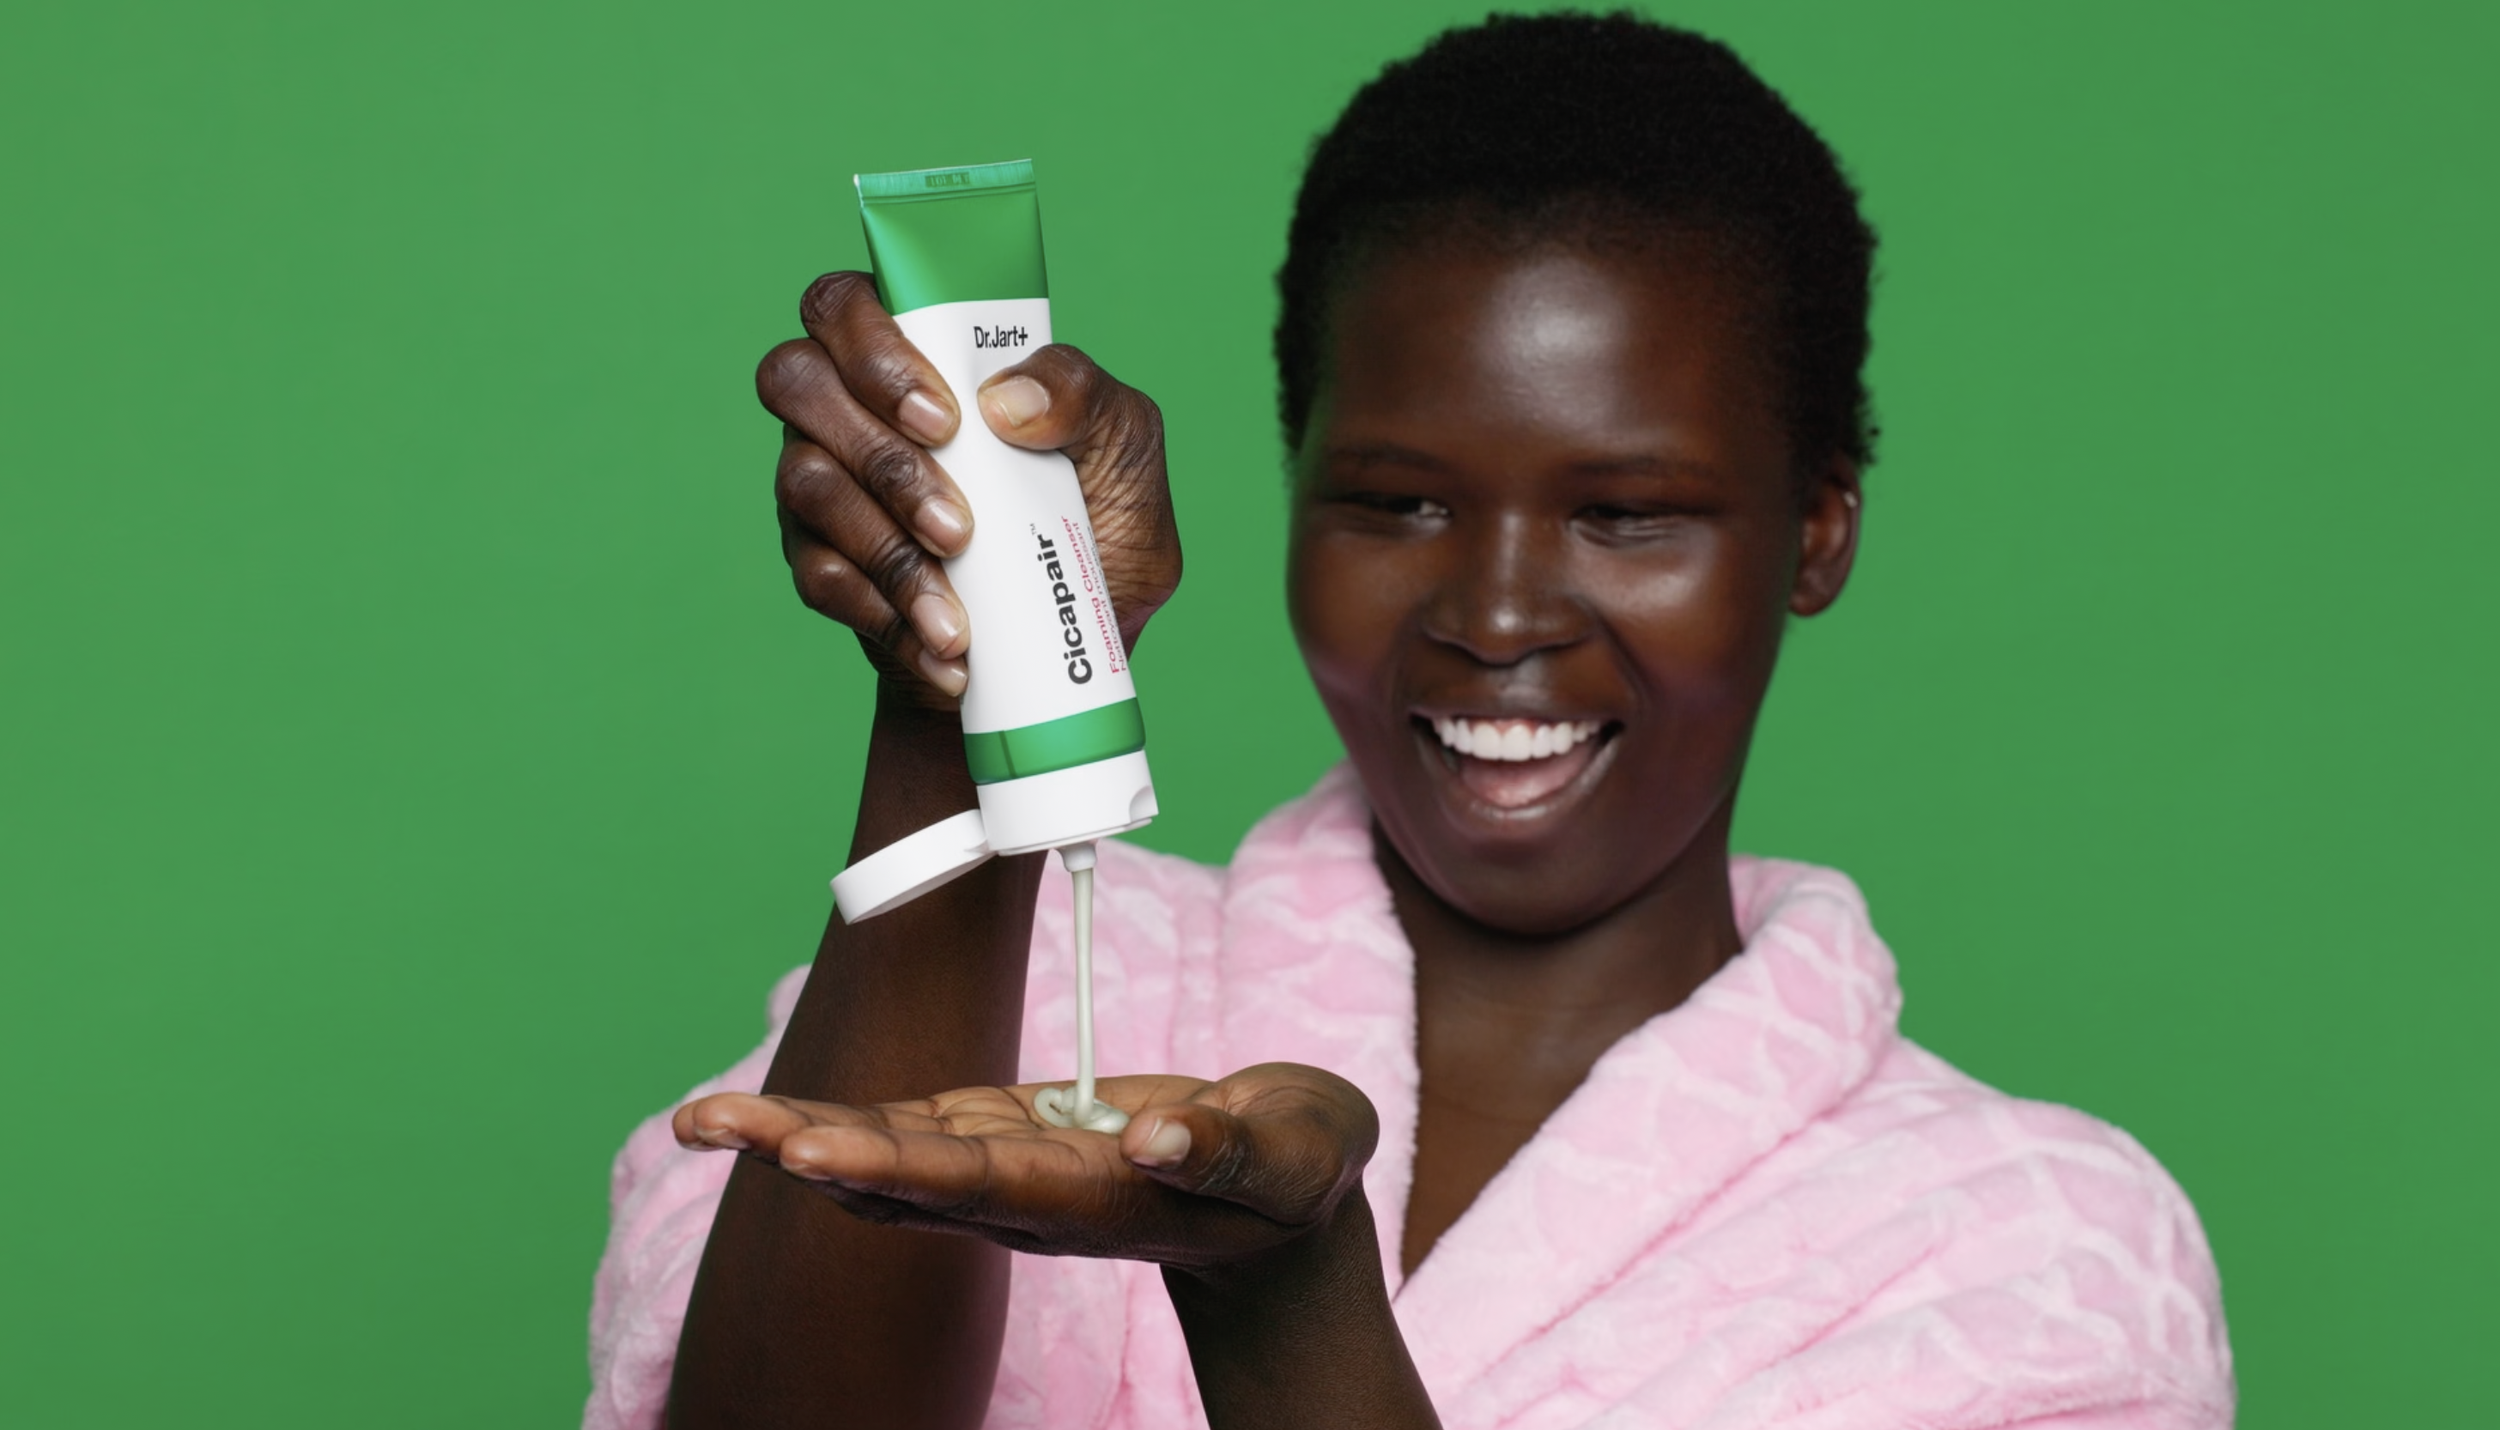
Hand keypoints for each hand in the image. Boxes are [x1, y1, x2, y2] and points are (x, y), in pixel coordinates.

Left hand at [673, 1064, 1374, 1268]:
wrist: (1280, 1213)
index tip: (806, 1150)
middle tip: (703, 1124)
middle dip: (802, 1146)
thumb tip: (1156, 1135)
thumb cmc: (1293, 1175)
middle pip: (902, 1174)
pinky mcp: (1011, 1142)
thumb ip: (1227, 1150)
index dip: (892, 1161)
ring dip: (795, 1136)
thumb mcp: (1291, 1153)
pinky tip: (773, 1119)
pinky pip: (915, 1132)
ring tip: (698, 1122)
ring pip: (890, 1154)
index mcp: (1094, 1198)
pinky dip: (845, 1120)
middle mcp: (1032, 1198)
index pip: (978, 1181)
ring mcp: (1012, 1174)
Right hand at [757, 273, 1181, 708]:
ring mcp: (825, 480)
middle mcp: (852, 403)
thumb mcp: (1125, 448)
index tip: (943, 419)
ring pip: (807, 484)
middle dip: (878, 456)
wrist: (1062, 645)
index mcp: (920, 347)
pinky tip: (942, 645)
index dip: (872, 349)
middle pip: (795, 379)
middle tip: (957, 525)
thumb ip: (1085, 394)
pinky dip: (886, 613)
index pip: (844, 303)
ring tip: (958, 612)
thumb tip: (1008, 400)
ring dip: (888, 550)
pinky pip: (819, 575)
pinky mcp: (821, 560)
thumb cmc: (1096, 520)